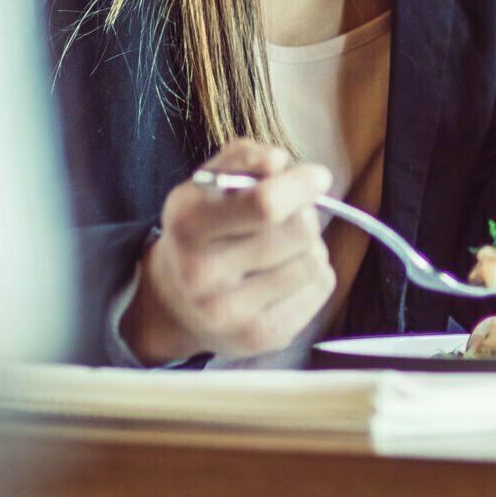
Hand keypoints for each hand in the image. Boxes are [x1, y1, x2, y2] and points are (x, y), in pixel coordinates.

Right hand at [127, 141, 336, 364]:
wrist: (174, 303)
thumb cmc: (205, 228)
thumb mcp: (209, 183)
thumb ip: (243, 159)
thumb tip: (277, 163)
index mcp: (187, 224)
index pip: (264, 204)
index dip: (301, 185)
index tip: (318, 177)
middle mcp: (201, 274)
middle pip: (299, 230)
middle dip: (304, 214)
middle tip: (288, 217)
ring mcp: (230, 313)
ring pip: (313, 259)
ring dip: (308, 246)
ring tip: (281, 249)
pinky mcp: (260, 337)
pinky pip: (321, 287)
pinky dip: (314, 273)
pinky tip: (284, 275)